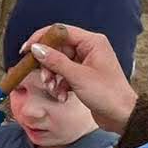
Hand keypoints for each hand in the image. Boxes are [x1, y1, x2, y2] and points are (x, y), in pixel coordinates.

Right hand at [23, 25, 137, 133]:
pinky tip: (62, 97)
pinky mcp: (83, 76)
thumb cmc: (107, 93)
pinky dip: (60, 86)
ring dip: (53, 78)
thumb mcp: (78, 77)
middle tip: (45, 80)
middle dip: (48, 66)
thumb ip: (56, 61)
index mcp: (92, 42)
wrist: (121, 115)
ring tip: (55, 91)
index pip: (61, 31)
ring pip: (59, 64)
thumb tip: (36, 48)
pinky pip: (65, 75)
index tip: (26, 51)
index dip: (42, 39)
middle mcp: (89, 48)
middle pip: (58, 49)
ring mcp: (86, 62)